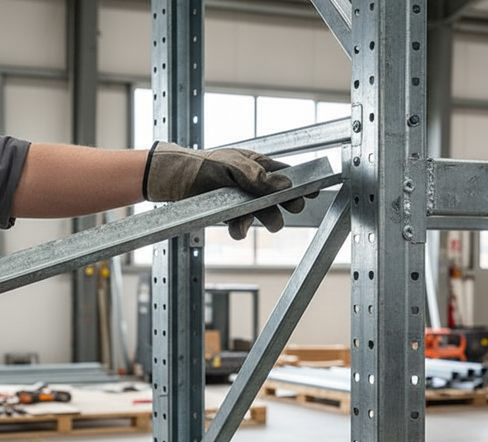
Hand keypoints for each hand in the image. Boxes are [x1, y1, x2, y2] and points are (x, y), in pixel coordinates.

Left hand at [143, 141, 305, 239]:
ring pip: (262, 215)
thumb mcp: (232, 165)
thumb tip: (283, 184)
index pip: (286, 174)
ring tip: (270, 224)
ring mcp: (241, 200)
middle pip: (278, 199)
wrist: (174, 181)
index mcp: (258, 164)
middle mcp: (252, 184)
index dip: (300, 184)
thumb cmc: (203, 164)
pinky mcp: (228, 215)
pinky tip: (237, 230)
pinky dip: (241, 230)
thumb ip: (257, 176)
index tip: (314, 191)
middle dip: (286, 205)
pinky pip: (241, 226)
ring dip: (266, 221)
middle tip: (291, 209)